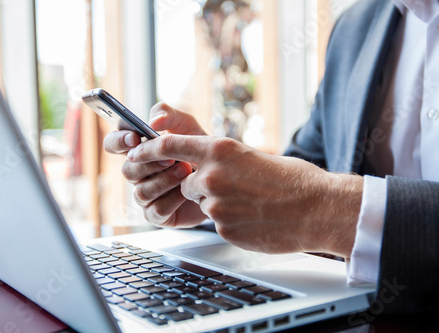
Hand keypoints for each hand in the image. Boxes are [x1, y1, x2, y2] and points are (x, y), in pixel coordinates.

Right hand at [103, 103, 207, 226]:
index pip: (113, 144)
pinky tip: (188, 191)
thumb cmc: (199, 149)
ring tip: (186, 170)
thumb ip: (169, 115)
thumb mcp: (187, 125)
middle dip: (149, 164)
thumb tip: (153, 122)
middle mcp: (138, 174)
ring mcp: (146, 196)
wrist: (222, 176)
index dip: (118, 141)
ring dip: (164, 181)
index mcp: (138, 150)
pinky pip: (157, 210)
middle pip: (127, 170)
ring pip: (142, 192)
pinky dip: (173, 199)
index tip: (134, 138)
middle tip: (171, 157)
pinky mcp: (158, 215)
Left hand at [126, 135, 363, 256]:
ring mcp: (215, 204)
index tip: (136, 154)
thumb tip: (205, 165)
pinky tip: (253, 218)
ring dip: (219, 205)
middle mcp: (212, 175)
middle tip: (234, 189)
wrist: (317, 209)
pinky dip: (230, 221)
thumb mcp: (252, 157)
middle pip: (187, 183)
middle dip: (201, 187)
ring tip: (250, 204)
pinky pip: (216, 223)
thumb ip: (223, 161)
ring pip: (202, 205)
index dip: (149, 150)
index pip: (170, 145)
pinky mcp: (222, 228)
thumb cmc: (293, 180)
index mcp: (220, 149)